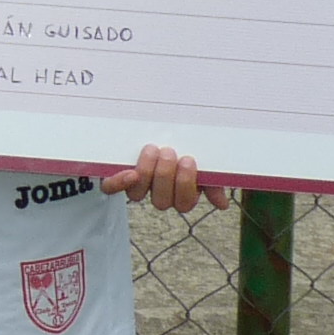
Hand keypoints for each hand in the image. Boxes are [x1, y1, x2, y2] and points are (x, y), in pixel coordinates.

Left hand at [102, 144, 229, 212]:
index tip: (188, 159)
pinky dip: (118, 183)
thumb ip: (213, 181)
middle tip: (170, 152)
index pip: (184, 203)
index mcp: (182, 194)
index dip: (185, 185)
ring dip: (147, 173)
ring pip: (138, 195)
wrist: (160, 129)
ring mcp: (138, 188)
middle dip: (166, 176)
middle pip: (162, 201)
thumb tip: (221, 204)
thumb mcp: (204, 161)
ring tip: (153, 150)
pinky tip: (129, 172)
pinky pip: (112, 188)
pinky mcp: (117, 178)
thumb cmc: (187, 147)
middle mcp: (160, 195)